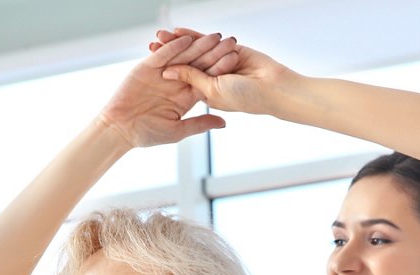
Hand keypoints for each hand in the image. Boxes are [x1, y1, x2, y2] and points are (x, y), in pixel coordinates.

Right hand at [97, 33, 236, 147]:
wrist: (120, 129)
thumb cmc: (146, 134)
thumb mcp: (177, 130)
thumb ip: (200, 123)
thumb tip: (224, 122)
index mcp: (185, 97)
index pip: (206, 80)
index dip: (221, 70)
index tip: (236, 61)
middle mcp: (176, 82)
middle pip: (198, 64)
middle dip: (214, 53)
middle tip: (231, 41)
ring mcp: (161, 73)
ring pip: (182, 56)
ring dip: (197, 46)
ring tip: (213, 37)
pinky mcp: (146, 67)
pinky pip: (162, 55)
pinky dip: (172, 48)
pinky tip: (185, 40)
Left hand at [152, 28, 290, 115]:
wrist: (272, 88)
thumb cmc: (245, 98)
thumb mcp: (212, 91)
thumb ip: (192, 79)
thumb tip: (169, 71)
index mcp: (204, 94)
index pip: (181, 81)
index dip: (166, 74)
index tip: (147, 69)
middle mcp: (210, 78)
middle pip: (185, 64)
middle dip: (167, 56)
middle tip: (149, 46)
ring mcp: (219, 63)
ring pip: (194, 51)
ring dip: (176, 43)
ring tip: (158, 35)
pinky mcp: (228, 49)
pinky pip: (207, 42)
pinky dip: (193, 36)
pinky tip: (177, 31)